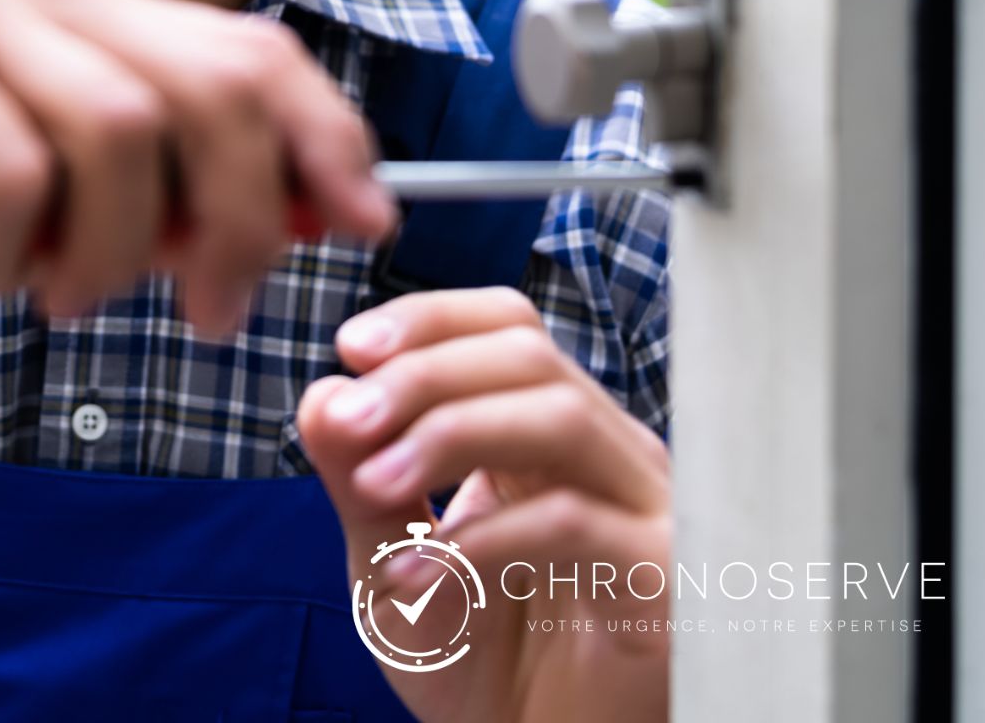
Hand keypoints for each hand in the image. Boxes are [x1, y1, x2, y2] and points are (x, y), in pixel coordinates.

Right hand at [0, 0, 396, 334]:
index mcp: (94, 12)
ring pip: (124, 137)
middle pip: (215, 91)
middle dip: (246, 217)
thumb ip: (157, 197)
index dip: (328, 137)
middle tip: (214, 313)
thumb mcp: (42, 201)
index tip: (368, 224)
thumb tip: (300, 223)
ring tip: (45, 290)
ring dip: (103, 250)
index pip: (254, 53)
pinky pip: (4, 185)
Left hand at [297, 288, 669, 722]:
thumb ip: (359, 482)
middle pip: (528, 353)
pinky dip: (483, 539)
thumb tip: (322, 393)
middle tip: (349, 420)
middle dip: (424, 373)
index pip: (506, 324)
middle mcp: (606, 452)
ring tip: (371, 483)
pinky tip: (417, 573)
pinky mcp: (662, 579)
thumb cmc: (476, 665)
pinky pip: (576, 524)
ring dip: (449, 434)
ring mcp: (645, 508)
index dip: (431, 319)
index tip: (349, 346)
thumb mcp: (391, 566)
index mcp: (546, 429)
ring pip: (559, 417)